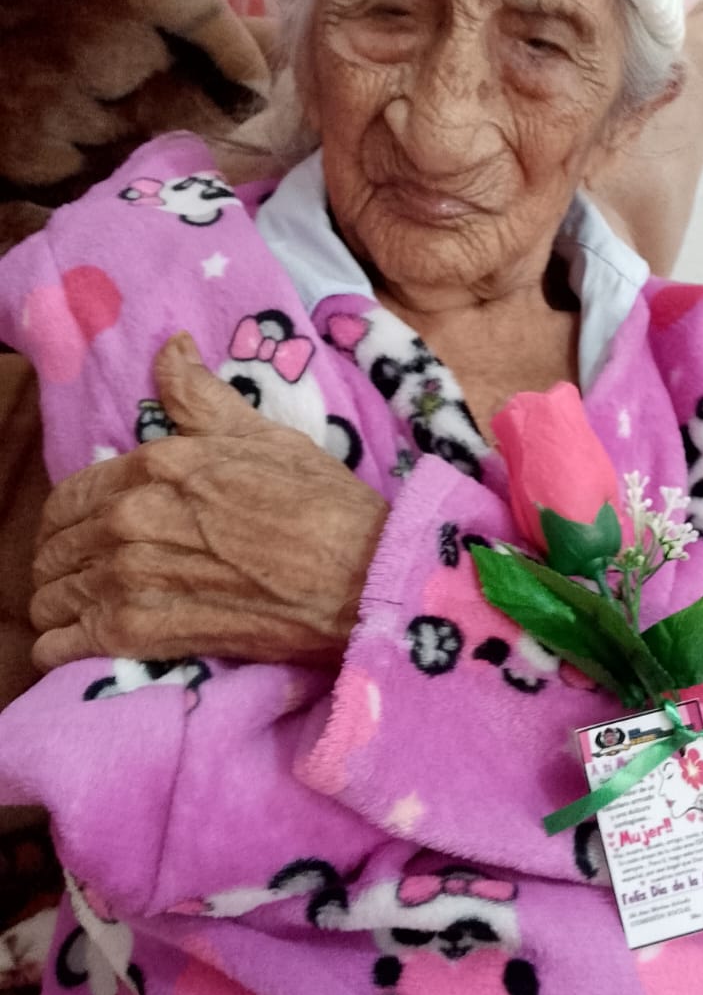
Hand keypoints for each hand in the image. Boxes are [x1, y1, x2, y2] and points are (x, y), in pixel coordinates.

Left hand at [30, 335, 388, 670]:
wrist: (359, 577)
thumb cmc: (321, 506)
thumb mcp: (264, 437)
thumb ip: (202, 398)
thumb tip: (171, 348)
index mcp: (155, 466)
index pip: (70, 496)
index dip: (69, 518)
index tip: (84, 534)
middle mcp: (130, 518)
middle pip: (55, 548)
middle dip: (61, 562)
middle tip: (84, 576)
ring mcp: (130, 577)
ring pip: (52, 596)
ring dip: (58, 604)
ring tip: (81, 611)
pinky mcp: (141, 633)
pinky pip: (64, 646)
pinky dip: (62, 646)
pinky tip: (79, 644)